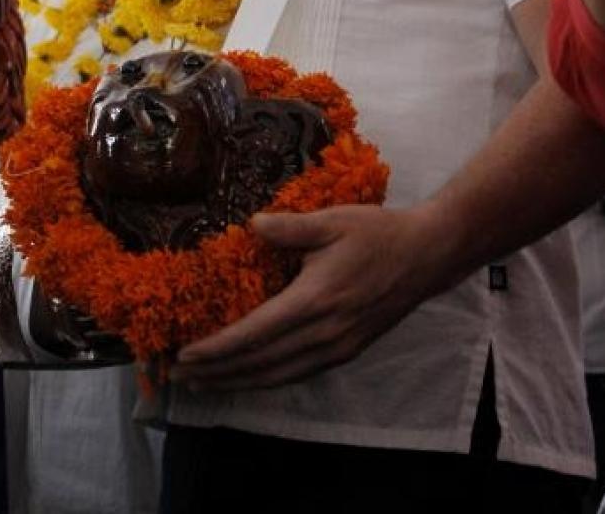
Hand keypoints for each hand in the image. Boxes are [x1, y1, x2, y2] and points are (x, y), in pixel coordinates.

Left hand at [171, 203, 438, 390]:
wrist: (426, 256)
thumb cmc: (377, 233)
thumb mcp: (332, 220)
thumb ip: (289, 228)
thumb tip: (252, 225)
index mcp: (314, 301)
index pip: (253, 334)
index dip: (216, 349)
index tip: (185, 356)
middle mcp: (323, 334)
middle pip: (259, 363)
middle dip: (217, 373)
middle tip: (178, 377)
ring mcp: (337, 349)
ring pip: (277, 375)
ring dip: (237, 382)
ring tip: (204, 384)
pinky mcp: (346, 352)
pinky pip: (297, 373)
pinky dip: (267, 379)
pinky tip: (249, 376)